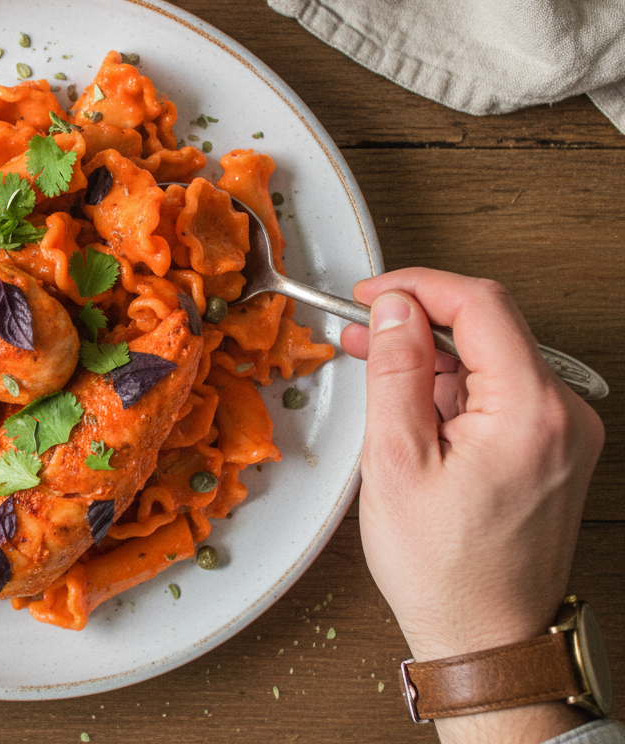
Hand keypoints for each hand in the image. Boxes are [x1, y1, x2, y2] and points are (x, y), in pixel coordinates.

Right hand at [341, 270, 603, 743]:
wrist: (487, 638)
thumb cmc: (444, 569)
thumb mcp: (397, 461)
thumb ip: (396, 372)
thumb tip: (396, 309)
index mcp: (531, 412)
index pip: (481, 304)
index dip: (418, 286)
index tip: (370, 294)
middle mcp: (564, 416)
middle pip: (489, 327)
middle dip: (419, 320)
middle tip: (361, 330)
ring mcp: (564, 433)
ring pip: (492, 359)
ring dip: (432, 356)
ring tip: (377, 370)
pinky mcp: (553, 449)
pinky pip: (501, 392)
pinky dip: (453, 387)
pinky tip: (412, 405)